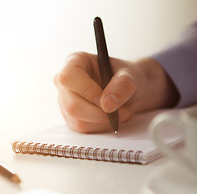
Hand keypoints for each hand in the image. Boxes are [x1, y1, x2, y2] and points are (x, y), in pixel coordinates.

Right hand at [54, 52, 178, 132]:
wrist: (127, 91)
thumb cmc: (125, 78)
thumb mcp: (131, 75)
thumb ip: (123, 84)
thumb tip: (107, 104)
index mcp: (74, 62)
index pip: (68, 77)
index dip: (87, 91)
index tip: (107, 100)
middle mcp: (65, 82)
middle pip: (72, 105)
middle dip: (99, 113)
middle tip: (120, 112)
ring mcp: (65, 102)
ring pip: (78, 120)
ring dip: (103, 121)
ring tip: (120, 112)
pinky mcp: (71, 118)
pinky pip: (83, 128)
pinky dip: (101, 126)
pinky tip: (110, 118)